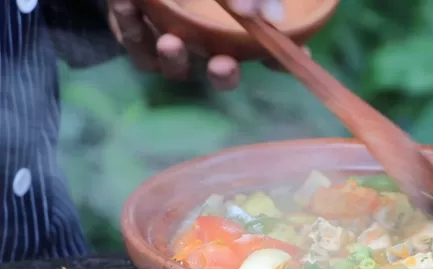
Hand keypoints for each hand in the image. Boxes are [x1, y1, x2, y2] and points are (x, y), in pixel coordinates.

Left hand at [108, 0, 308, 90]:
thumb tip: (269, 17)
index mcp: (232, 31)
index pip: (265, 51)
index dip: (278, 60)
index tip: (284, 60)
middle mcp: (208, 44)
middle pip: (223, 74)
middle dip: (225, 76)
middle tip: (224, 66)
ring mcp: (174, 46)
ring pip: (175, 68)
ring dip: (174, 59)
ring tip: (171, 41)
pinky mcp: (138, 40)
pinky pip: (133, 43)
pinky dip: (129, 24)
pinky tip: (127, 2)